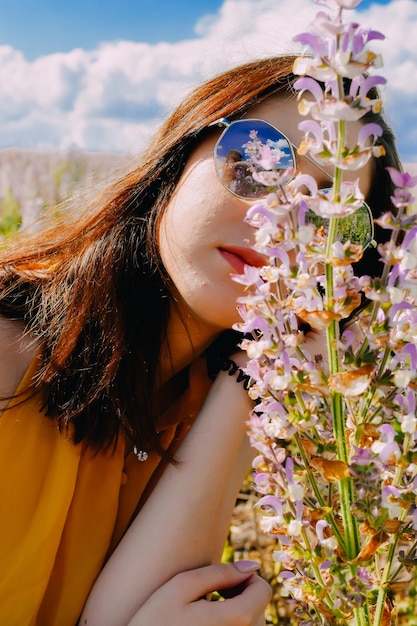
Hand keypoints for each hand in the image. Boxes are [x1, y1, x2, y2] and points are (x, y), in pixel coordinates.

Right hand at [128, 561, 270, 625]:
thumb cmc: (155, 623)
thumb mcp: (181, 587)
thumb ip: (219, 573)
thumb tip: (252, 566)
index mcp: (236, 620)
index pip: (263, 589)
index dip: (244, 577)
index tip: (221, 582)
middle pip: (259, 608)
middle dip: (240, 595)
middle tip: (211, 596)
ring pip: (252, 624)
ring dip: (236, 613)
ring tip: (208, 613)